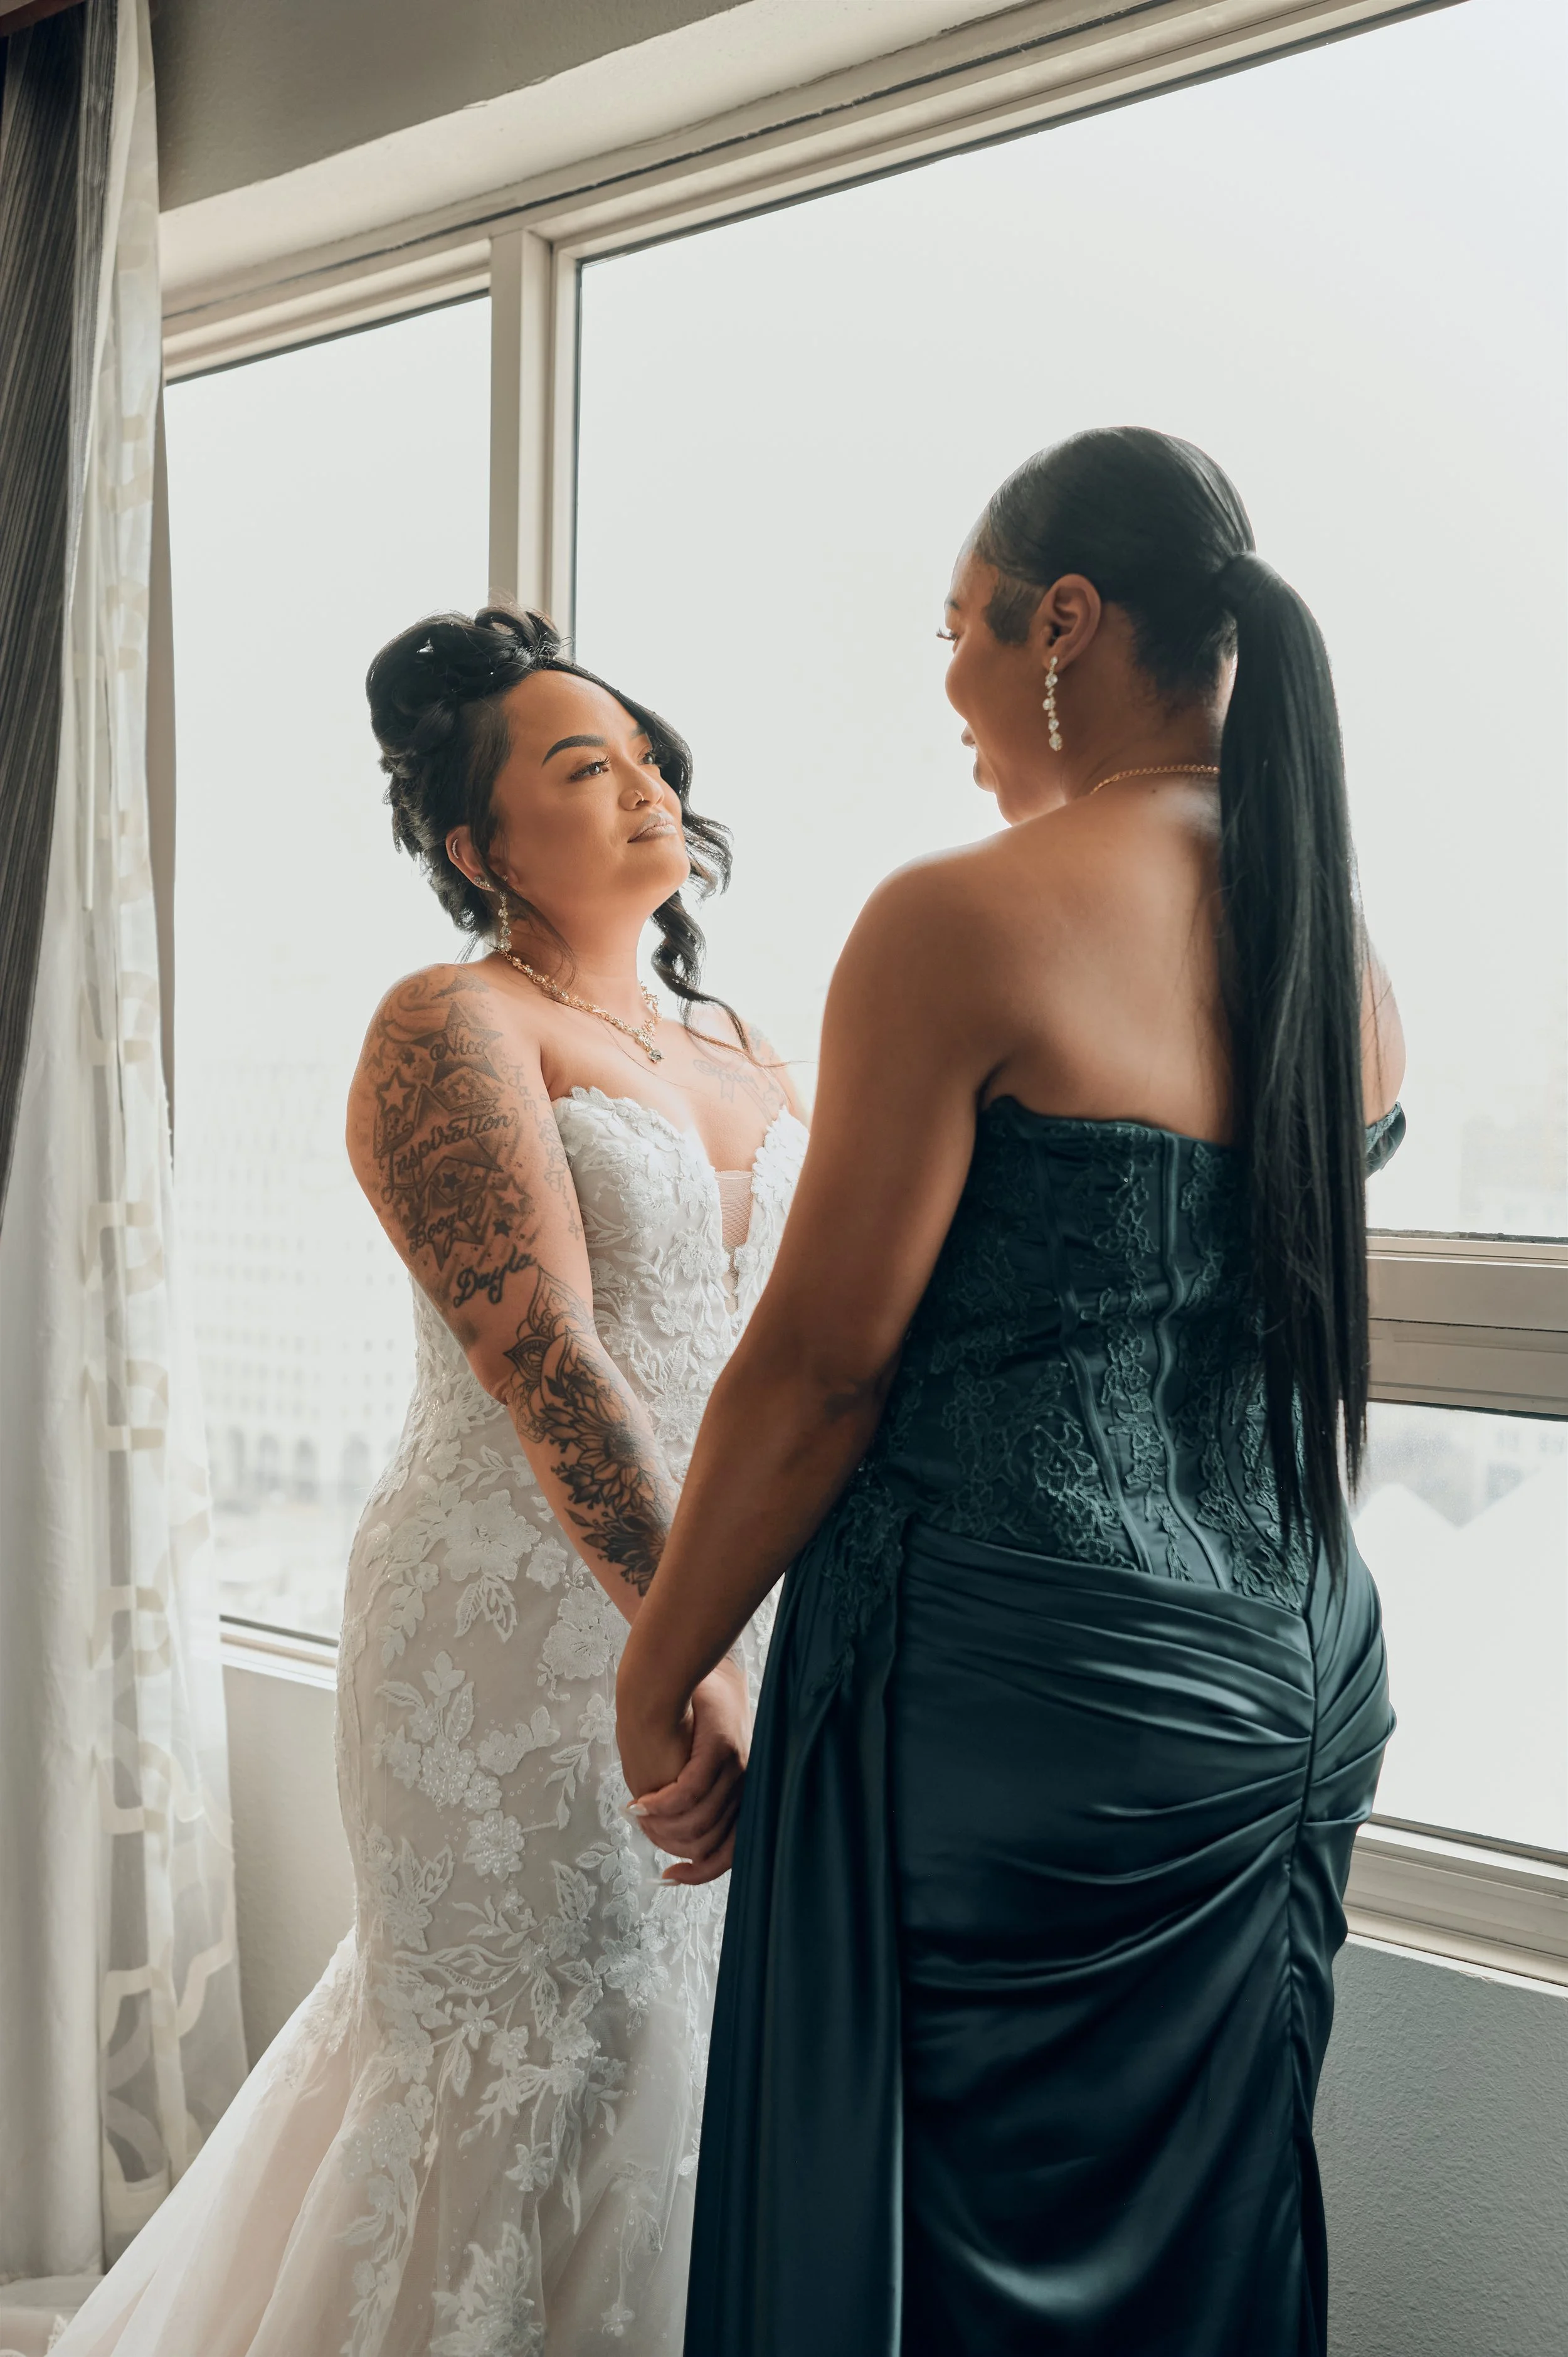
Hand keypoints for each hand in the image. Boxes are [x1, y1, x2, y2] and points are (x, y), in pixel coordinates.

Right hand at [619, 1653, 748, 1885]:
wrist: (684, 1670)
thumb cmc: (684, 1716)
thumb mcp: (691, 1763)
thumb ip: (690, 1798)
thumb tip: (668, 1836)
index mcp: (741, 1793)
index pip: (730, 1853)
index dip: (700, 1874)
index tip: (669, 1876)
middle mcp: (745, 1785)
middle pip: (708, 1844)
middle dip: (670, 1845)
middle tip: (644, 1829)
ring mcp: (736, 1769)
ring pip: (697, 1824)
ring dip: (660, 1827)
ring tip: (639, 1812)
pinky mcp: (720, 1751)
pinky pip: (687, 1796)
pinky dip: (660, 1806)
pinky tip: (640, 1804)